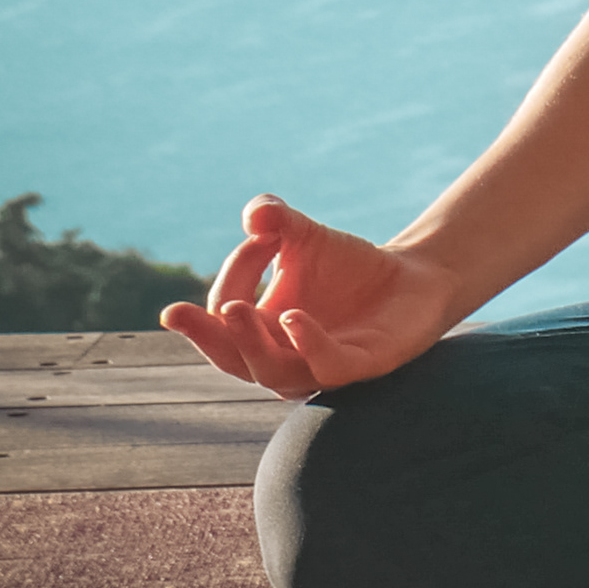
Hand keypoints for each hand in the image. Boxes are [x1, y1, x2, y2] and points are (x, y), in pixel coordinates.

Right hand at [159, 196, 459, 398]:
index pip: (226, 314)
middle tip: (176, 313)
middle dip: (205, 336)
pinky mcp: (361, 365)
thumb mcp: (304, 236)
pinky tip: (293, 319)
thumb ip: (276, 220)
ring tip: (235, 310)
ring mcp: (320, 367)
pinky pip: (327, 366)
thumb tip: (256, 215)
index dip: (233, 274)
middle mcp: (282, 359)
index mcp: (259, 333)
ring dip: (250, 343)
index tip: (259, 233)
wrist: (412, 278)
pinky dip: (307, 344)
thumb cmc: (347, 266)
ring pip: (273, 372)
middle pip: (232, 360)